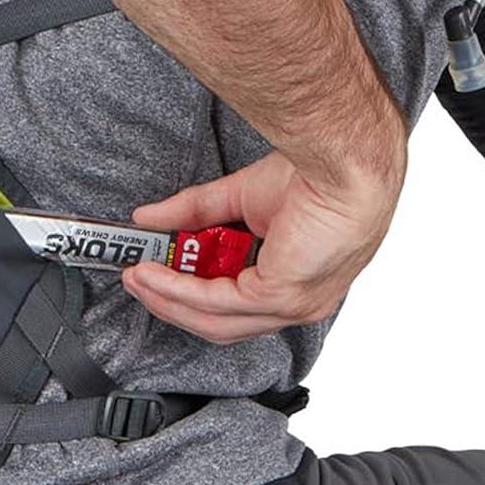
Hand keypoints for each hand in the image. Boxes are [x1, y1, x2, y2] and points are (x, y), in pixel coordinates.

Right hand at [121, 150, 401, 343]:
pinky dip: (179, 291)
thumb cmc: (322, 175)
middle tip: (138, 281)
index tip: (157, 277)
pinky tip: (156, 275)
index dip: (194, 296)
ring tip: (138, 278)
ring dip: (169, 300)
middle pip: (223, 321)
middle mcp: (299, 302)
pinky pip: (217, 302)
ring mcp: (291, 305)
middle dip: (173, 303)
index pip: (241, 305)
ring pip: (216, 320)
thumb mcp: (243, 197)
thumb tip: (150, 218)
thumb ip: (196, 212)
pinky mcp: (280, 297)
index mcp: (300, 282)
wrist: (346, 163)